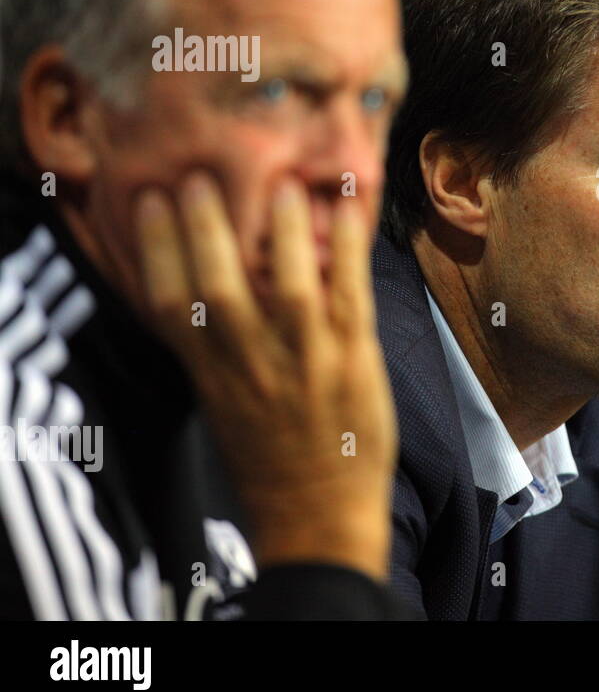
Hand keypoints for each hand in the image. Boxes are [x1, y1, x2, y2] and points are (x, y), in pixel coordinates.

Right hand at [134, 172, 394, 579]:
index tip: (152, 202)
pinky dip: (351, 252)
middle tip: (201, 177)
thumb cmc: (269, 457)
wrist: (317, 515)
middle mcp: (251, 365)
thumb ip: (217, 349)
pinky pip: (351, 296)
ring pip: (291, 287)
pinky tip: (350, 213)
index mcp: (210, 374)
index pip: (170, 304)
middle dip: (206, 229)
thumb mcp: (223, 404)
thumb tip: (213, 285)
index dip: (158, 249)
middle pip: (218, 287)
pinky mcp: (353, 359)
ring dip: (287, 232)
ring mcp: (306, 362)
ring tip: (284, 185)